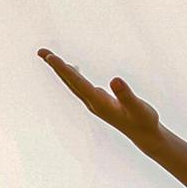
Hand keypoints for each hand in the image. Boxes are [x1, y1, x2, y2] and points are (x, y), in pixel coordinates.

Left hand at [37, 47, 163, 149]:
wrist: (145, 135)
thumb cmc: (144, 121)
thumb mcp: (139, 107)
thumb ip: (126, 95)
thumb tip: (115, 80)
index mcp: (100, 103)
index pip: (78, 83)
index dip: (64, 69)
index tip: (50, 57)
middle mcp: (93, 103)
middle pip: (70, 82)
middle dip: (56, 66)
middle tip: (41, 51)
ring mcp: (95, 103)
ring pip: (73, 84)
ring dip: (62, 70)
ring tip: (49, 56)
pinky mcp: (99, 102)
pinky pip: (80, 86)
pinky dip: (73, 75)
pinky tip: (73, 68)